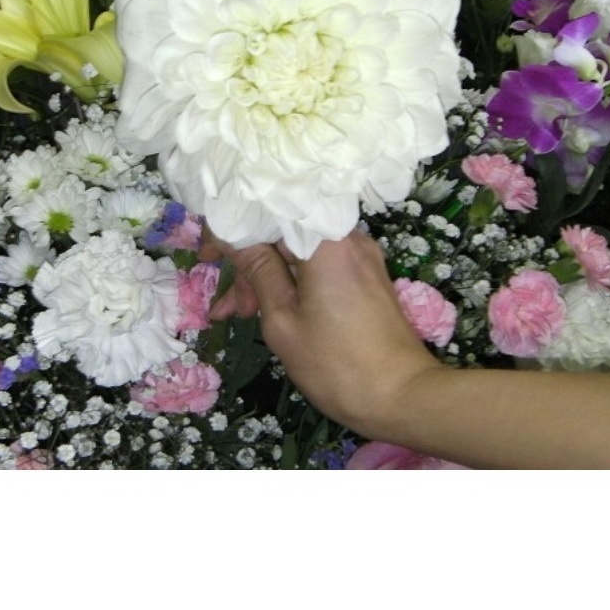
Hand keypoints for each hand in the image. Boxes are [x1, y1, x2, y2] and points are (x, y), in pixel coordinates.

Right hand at [201, 229, 442, 441]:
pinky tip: (272, 310)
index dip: (232, 229)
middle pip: (284, 231)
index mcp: (325, 240)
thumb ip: (258, 273)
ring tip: (242, 317)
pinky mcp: (367, 277)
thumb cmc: (337, 366)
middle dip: (249, 263)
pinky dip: (293, 283)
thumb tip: (236, 239)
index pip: (268, 211)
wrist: (401, 397)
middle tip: (228, 307)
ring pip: (299, 251)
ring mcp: (361, 257)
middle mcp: (347, 237)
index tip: (207, 256)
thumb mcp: (283, 322)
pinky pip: (320, 266)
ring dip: (268, 278)